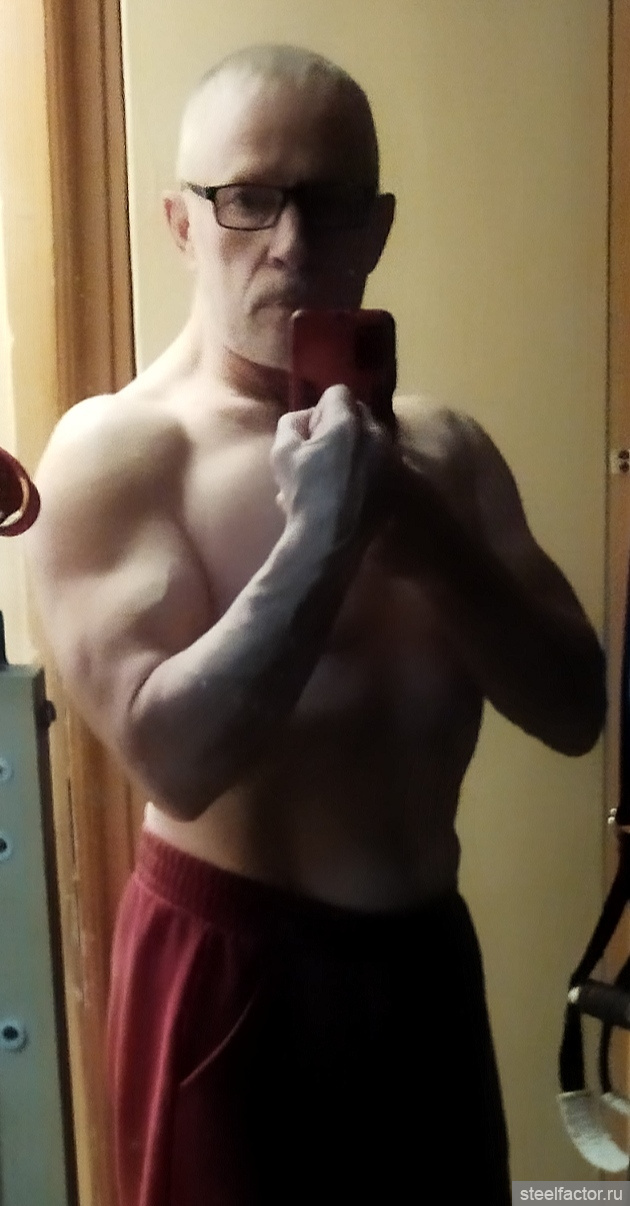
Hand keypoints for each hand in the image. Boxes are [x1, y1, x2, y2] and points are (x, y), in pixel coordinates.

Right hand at [271, 385, 390, 552]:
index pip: (338, 392)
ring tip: (336, 473)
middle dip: (340, 425)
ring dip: (356, 446)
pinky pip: (383, 461)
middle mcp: (376, 434)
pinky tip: (351, 489)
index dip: (320, 409)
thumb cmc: (303, 494)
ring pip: (373, 438)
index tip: (311, 434)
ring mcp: (392, 458)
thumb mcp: (282, 453)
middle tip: (322, 452)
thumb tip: (306, 419)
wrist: (330, 539)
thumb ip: (292, 423)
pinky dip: (369, 467)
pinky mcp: (398, 481)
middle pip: (359, 413)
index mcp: (347, 422)